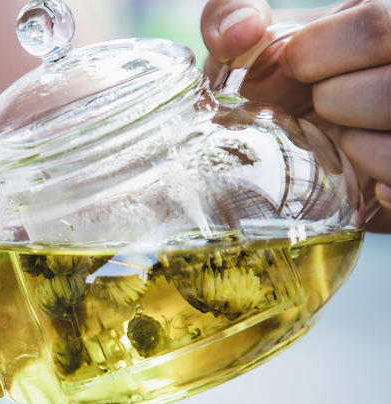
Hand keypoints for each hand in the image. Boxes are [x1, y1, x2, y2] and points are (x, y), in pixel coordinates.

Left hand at [201, 0, 390, 230]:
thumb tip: (240, 33)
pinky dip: (380, 186)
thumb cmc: (272, 80)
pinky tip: (362, 179)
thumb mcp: (249, 41)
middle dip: (333, 100)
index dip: (320, 53)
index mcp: (387, 25)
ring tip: (337, 136)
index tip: (292, 65)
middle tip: (316, 105)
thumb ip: (229, 12)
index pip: (380, 25)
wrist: (287, 139)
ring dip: (350, 145)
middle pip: (390, 89)